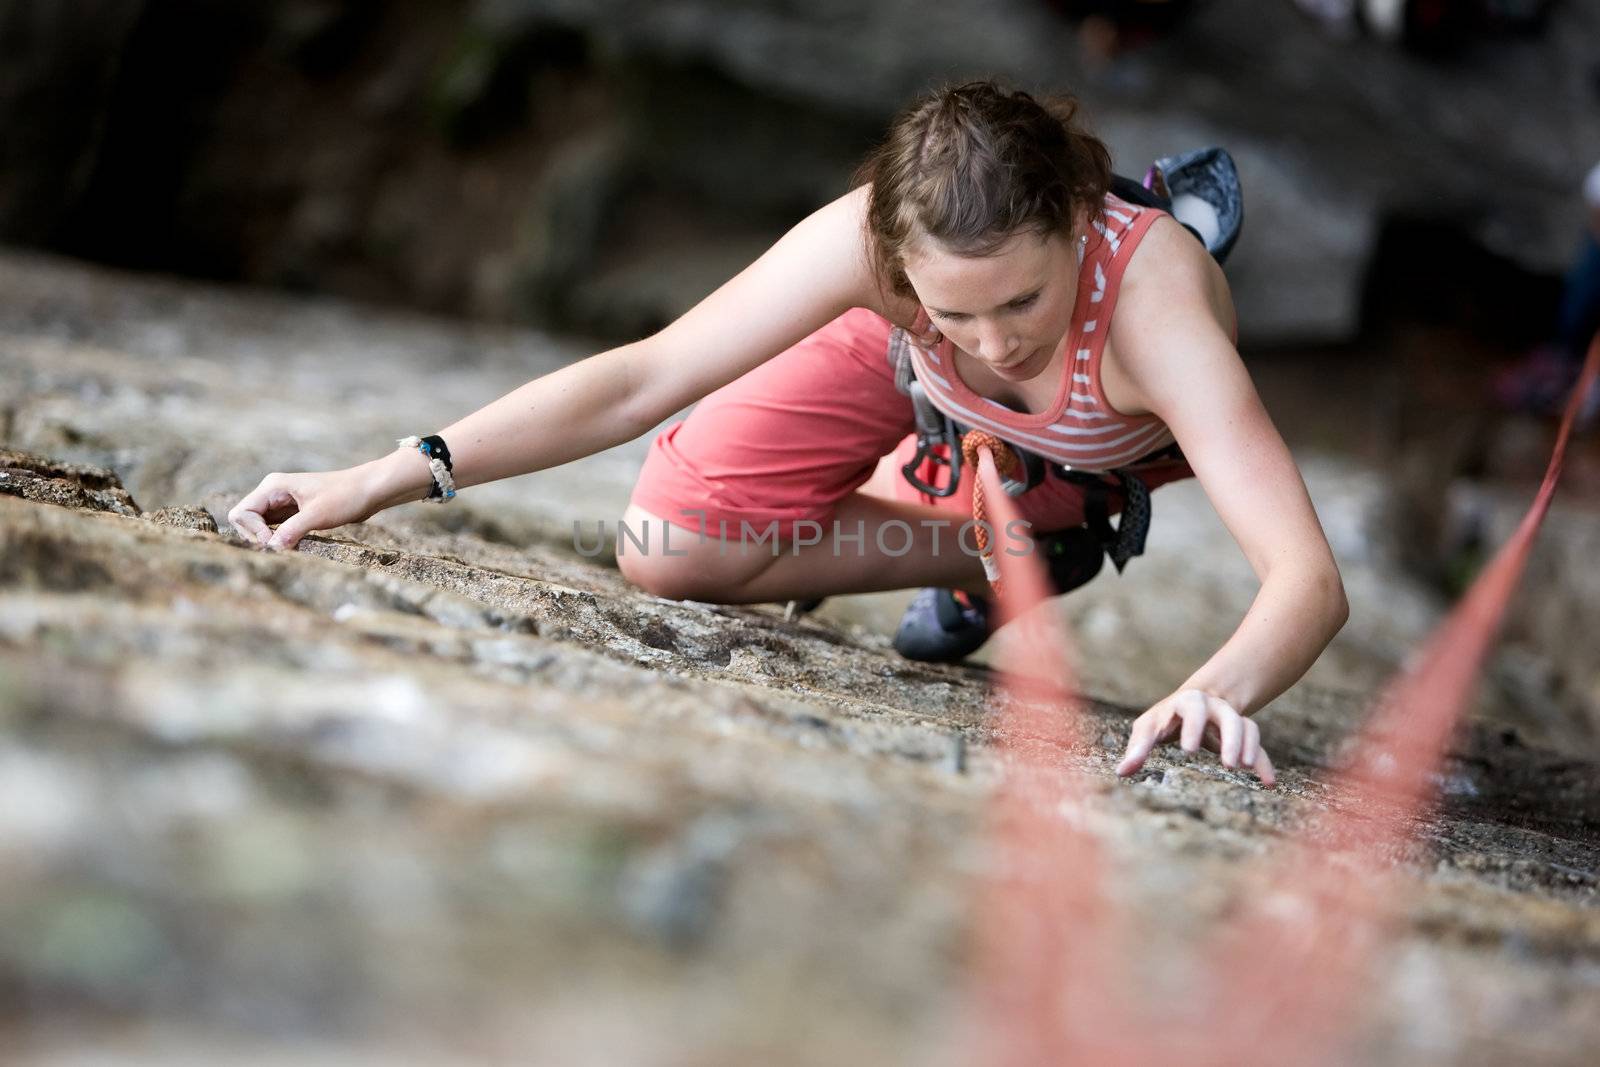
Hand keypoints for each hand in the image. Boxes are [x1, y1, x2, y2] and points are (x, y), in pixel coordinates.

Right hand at [226, 467, 377, 550]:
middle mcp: (272, 493)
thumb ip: (291, 531)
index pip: (242, 514)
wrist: (369, 489)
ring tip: (288, 549)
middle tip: (281, 549)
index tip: (276, 543)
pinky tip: (295, 546)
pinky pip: (275, 529)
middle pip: (245, 521)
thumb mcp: (317, 515)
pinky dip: (280, 539)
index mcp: (272, 487)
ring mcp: (281, 503)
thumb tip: (271, 549)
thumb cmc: (346, 496)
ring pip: (260, 527)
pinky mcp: (292, 512)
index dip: (254, 532)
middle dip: (258, 538)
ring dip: (269, 540)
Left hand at [1115, 688, 1275, 786]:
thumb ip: (1138, 748)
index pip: (1191, 708)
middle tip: (1227, 763)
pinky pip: (1256, 745)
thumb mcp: (1149, 728)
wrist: (1196, 703)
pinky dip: (1263, 763)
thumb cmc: (1165, 719)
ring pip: (1245, 727)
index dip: (1192, 727)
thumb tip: (1122, 772)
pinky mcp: (1242, 735)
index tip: (1189, 750)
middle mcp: (1213, 707)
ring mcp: (1230, 719)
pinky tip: (1267, 783)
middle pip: (1227, 716)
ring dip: (1247, 747)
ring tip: (1242, 768)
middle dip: (1229, 738)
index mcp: (1187, 703)